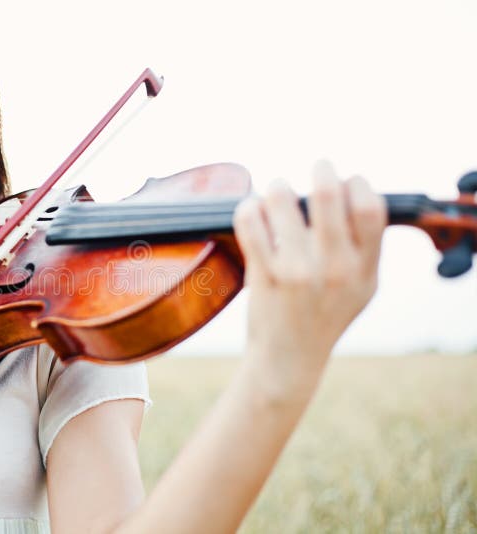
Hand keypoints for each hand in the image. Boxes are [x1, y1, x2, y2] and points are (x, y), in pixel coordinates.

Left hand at [232, 161, 386, 392]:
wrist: (288, 360)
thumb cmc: (323, 316)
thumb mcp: (361, 288)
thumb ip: (364, 247)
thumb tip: (354, 193)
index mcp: (363, 270)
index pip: (370, 209)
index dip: (358, 185)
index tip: (347, 182)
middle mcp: (333, 269)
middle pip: (328, 195)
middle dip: (321, 169)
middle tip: (317, 166)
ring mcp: (296, 272)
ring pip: (282, 200)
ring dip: (278, 188)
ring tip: (277, 191)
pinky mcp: (263, 276)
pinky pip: (250, 222)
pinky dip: (249, 208)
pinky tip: (252, 210)